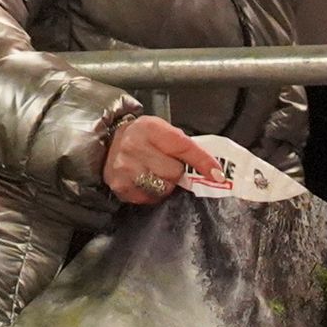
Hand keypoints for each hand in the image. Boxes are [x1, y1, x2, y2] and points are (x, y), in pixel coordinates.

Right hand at [102, 113, 229, 204]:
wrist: (108, 141)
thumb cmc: (142, 137)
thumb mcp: (161, 130)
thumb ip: (183, 145)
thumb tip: (211, 168)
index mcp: (150, 128)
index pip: (183, 147)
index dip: (202, 162)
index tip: (217, 174)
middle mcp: (134, 147)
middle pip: (174, 172)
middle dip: (177, 172)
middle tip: (168, 165)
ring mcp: (126, 169)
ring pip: (163, 187)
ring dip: (166, 183)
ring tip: (155, 172)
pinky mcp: (121, 187)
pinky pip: (150, 197)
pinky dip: (153, 192)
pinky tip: (145, 180)